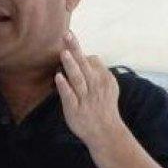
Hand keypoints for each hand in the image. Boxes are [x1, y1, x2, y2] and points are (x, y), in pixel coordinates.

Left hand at [54, 31, 123, 147]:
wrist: (106, 133)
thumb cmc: (105, 108)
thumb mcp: (109, 87)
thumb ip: (99, 71)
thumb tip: (90, 56)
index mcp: (104, 80)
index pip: (93, 61)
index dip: (82, 55)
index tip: (70, 46)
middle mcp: (95, 87)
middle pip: (84, 64)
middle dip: (75, 49)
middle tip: (66, 34)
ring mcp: (85, 98)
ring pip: (78, 79)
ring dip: (71, 65)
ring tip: (63, 53)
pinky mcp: (75, 109)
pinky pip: (69, 96)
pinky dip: (64, 87)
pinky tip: (58, 77)